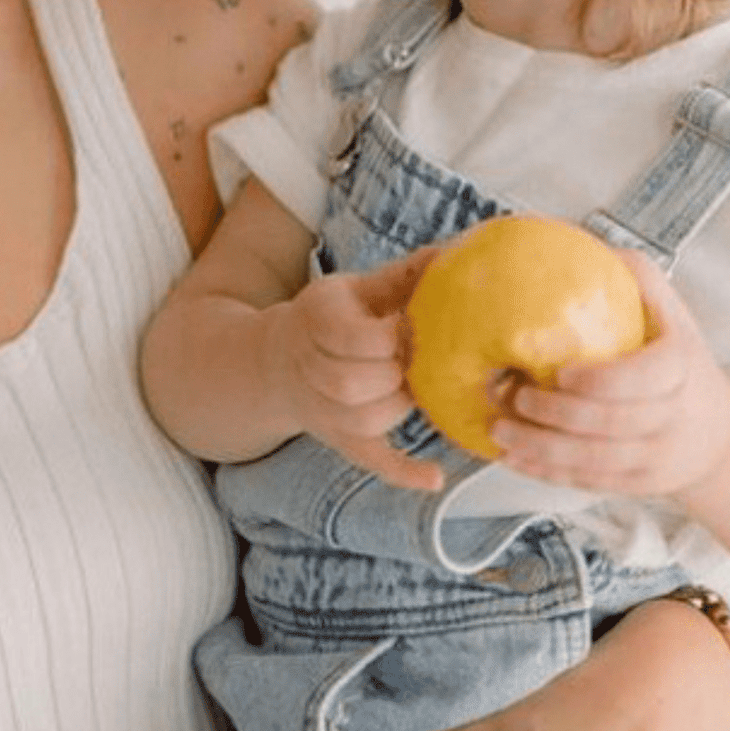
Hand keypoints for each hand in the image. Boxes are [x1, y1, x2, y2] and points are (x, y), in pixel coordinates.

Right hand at [265, 248, 443, 491]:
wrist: (279, 360)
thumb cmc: (332, 317)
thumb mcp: (356, 289)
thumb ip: (401, 276)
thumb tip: (450, 252)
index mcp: (315, 320)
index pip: (350, 337)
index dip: (387, 336)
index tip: (409, 325)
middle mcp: (310, 368)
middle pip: (349, 383)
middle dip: (390, 374)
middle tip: (415, 359)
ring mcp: (322, 410)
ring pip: (361, 419)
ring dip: (396, 406)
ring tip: (412, 385)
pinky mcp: (340, 439)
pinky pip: (369, 460)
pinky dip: (402, 472)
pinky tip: (435, 478)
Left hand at [489, 250, 729, 500]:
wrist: (717, 433)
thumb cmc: (680, 357)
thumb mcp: (672, 310)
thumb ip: (635, 275)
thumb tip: (577, 239)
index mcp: (680, 367)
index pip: (644, 379)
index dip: (600, 381)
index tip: (558, 372)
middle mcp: (672, 417)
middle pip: (610, 424)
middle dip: (554, 414)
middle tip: (509, 395)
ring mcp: (656, 457)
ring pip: (594, 460)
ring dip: (540, 448)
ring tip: (497, 428)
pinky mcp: (637, 485)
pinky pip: (589, 482)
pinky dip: (547, 473)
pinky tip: (513, 458)